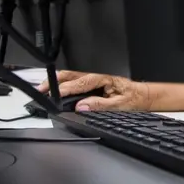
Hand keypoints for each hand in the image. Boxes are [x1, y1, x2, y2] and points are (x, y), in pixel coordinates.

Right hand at [36, 70, 151, 111]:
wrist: (142, 95)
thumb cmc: (133, 98)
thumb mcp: (119, 105)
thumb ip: (100, 105)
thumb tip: (82, 107)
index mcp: (102, 79)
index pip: (80, 83)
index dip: (65, 89)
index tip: (54, 94)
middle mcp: (95, 77)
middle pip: (71, 76)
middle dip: (54, 81)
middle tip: (41, 90)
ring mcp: (92, 80)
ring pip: (70, 79)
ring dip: (56, 83)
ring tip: (43, 90)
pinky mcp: (91, 85)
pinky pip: (74, 83)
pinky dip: (62, 86)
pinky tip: (55, 92)